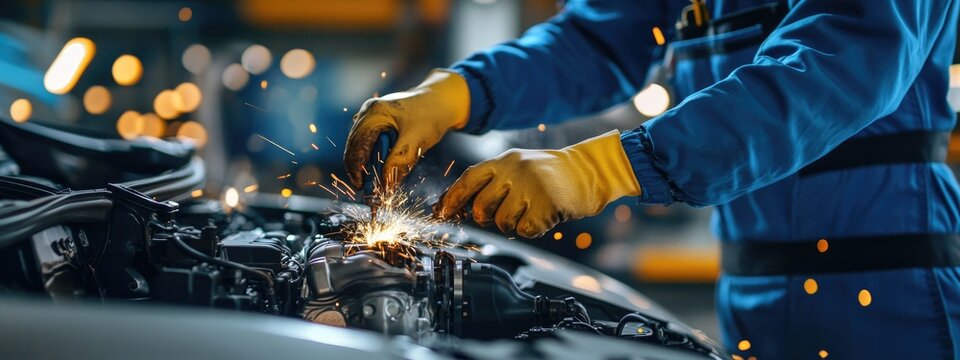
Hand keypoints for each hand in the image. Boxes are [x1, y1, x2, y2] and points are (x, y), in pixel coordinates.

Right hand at [344, 69, 469, 187]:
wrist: (441, 101)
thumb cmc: (431, 115)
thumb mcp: (416, 139)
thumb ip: (400, 160)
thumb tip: (385, 184)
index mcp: (374, 113)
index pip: (357, 146)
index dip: (356, 169)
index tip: (360, 187)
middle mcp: (367, 113)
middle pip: (354, 146)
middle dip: (359, 169)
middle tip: (366, 189)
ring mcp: (370, 117)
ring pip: (360, 146)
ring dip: (366, 164)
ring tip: (375, 182)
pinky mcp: (376, 123)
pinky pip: (369, 143)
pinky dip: (373, 157)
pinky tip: (381, 169)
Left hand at [435, 130, 640, 237]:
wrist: (590, 171)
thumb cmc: (551, 174)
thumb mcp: (519, 166)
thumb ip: (493, 181)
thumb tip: (461, 206)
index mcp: (504, 160)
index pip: (469, 179)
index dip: (452, 198)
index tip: (442, 213)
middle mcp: (514, 171)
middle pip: (481, 207)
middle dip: (487, 218)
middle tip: (505, 213)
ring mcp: (530, 187)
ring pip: (502, 222)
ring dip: (512, 224)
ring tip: (529, 211)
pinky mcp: (546, 205)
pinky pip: (524, 230)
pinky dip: (532, 229)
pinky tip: (543, 216)